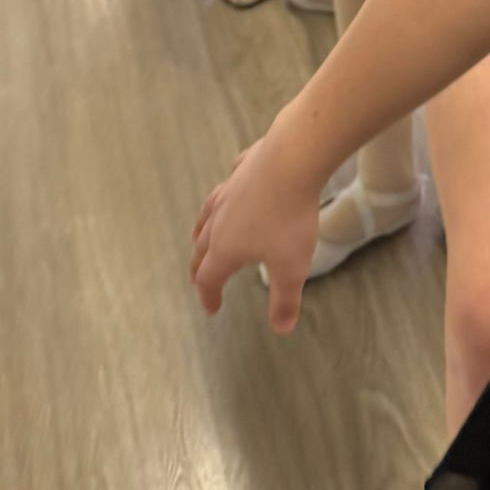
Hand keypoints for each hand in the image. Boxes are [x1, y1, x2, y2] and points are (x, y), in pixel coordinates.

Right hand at [190, 123, 321, 330]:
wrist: (292, 160)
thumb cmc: (290, 219)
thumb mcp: (291, 267)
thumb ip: (284, 300)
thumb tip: (281, 329)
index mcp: (225, 247)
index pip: (208, 278)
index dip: (208, 295)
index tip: (212, 308)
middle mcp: (220, 219)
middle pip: (202, 247)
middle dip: (199, 267)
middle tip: (197, 279)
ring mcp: (230, 191)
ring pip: (208, 214)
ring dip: (202, 229)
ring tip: (198, 236)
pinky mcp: (244, 168)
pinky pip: (230, 184)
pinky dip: (227, 193)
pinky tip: (233, 187)